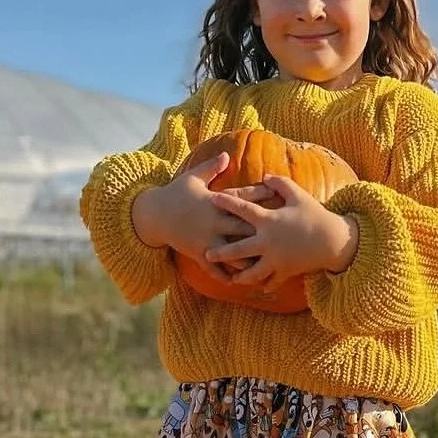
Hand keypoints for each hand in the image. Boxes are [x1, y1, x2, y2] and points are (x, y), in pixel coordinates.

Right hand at [131, 154, 268, 281]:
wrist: (153, 214)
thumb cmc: (175, 193)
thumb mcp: (193, 177)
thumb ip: (211, 168)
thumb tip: (227, 155)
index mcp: (215, 203)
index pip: (242, 199)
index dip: (260, 197)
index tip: (277, 196)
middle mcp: (213, 222)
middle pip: (243, 228)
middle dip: (262, 232)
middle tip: (284, 235)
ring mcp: (206, 240)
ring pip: (232, 253)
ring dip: (248, 259)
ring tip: (267, 265)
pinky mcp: (198, 253)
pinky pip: (213, 268)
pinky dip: (226, 275)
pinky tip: (239, 282)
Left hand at [204, 175, 358, 286]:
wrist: (334, 240)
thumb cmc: (315, 214)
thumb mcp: (299, 195)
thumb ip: (280, 184)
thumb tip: (264, 177)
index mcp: (269, 220)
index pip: (243, 209)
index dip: (228, 202)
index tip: (213, 198)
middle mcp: (268, 242)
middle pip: (239, 249)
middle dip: (221, 252)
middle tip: (206, 253)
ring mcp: (276, 259)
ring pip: (252, 272)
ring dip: (240, 276)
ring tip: (231, 277)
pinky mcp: (286, 270)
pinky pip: (272, 281)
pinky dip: (265, 284)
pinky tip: (258, 287)